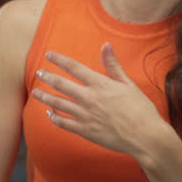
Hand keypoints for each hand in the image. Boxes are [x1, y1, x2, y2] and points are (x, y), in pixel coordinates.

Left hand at [33, 42, 167, 155]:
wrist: (145, 136)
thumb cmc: (140, 109)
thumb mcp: (128, 84)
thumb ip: (113, 65)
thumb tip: (106, 44)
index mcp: (100, 84)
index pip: (74, 68)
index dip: (60, 60)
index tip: (49, 55)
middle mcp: (89, 98)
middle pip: (62, 85)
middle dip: (48, 77)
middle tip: (39, 72)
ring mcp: (85, 116)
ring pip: (59, 104)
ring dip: (45, 97)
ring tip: (36, 92)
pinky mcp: (86, 131)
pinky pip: (64, 123)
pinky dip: (55, 117)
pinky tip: (49, 114)